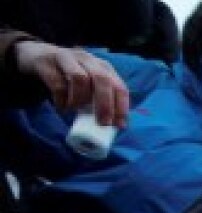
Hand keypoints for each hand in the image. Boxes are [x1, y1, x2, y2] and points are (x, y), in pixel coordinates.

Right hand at [13, 41, 129, 127]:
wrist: (36, 55)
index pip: (119, 85)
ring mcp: (66, 58)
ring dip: (80, 99)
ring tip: (75, 110)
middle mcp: (87, 59)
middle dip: (105, 104)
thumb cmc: (68, 76)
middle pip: (102, 79)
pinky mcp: (46, 62)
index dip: (121, 106)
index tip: (119, 125)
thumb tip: (112, 125)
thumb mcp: (88, 85)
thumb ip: (99, 98)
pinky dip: (61, 100)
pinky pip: (57, 83)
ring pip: (80, 78)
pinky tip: (62, 107)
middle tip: (102, 123)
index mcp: (102, 66)